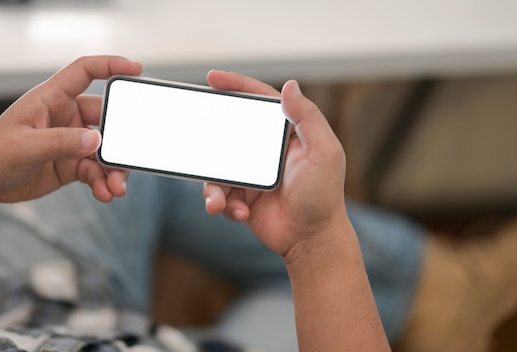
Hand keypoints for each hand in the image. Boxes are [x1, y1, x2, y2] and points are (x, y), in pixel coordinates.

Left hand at [0, 55, 141, 213]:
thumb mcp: (24, 147)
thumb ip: (61, 142)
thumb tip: (96, 139)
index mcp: (51, 100)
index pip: (84, 72)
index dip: (111, 66)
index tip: (135, 70)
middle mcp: (65, 117)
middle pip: (105, 118)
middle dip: (120, 139)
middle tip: (128, 156)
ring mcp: (70, 141)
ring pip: (105, 149)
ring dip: (113, 168)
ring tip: (116, 187)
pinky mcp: (71, 163)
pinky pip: (96, 170)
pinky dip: (103, 182)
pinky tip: (104, 193)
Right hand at [202, 71, 346, 257]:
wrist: (311, 240)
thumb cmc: (323, 196)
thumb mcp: (324, 152)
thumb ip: (308, 118)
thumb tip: (290, 85)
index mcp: (287, 133)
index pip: (260, 100)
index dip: (237, 86)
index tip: (213, 78)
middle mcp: (267, 149)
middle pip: (231, 130)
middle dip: (211, 134)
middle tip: (192, 129)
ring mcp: (252, 173)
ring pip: (218, 167)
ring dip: (214, 185)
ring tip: (218, 201)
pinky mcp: (241, 195)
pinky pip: (220, 192)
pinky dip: (224, 203)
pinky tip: (239, 213)